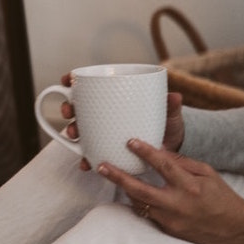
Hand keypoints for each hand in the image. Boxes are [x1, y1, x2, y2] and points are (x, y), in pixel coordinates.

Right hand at [61, 72, 185, 169]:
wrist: (171, 152)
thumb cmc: (168, 128)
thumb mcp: (171, 117)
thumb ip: (171, 107)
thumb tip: (175, 96)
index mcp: (115, 99)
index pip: (89, 86)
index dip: (73, 80)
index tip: (68, 80)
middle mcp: (103, 115)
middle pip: (77, 106)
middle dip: (67, 107)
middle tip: (69, 112)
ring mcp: (101, 132)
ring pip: (78, 129)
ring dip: (71, 130)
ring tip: (75, 135)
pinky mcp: (104, 150)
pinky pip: (90, 153)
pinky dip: (85, 158)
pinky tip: (86, 162)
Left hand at [98, 139, 243, 243]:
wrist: (233, 228)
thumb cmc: (220, 196)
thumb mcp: (206, 173)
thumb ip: (181, 162)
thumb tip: (158, 150)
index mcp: (190, 187)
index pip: (164, 166)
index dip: (146, 153)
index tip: (130, 141)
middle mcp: (178, 204)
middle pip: (140, 190)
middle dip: (117, 177)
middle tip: (101, 166)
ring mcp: (170, 220)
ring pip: (138, 203)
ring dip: (124, 188)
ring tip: (111, 174)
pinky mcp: (166, 230)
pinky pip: (146, 213)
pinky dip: (138, 201)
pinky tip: (130, 191)